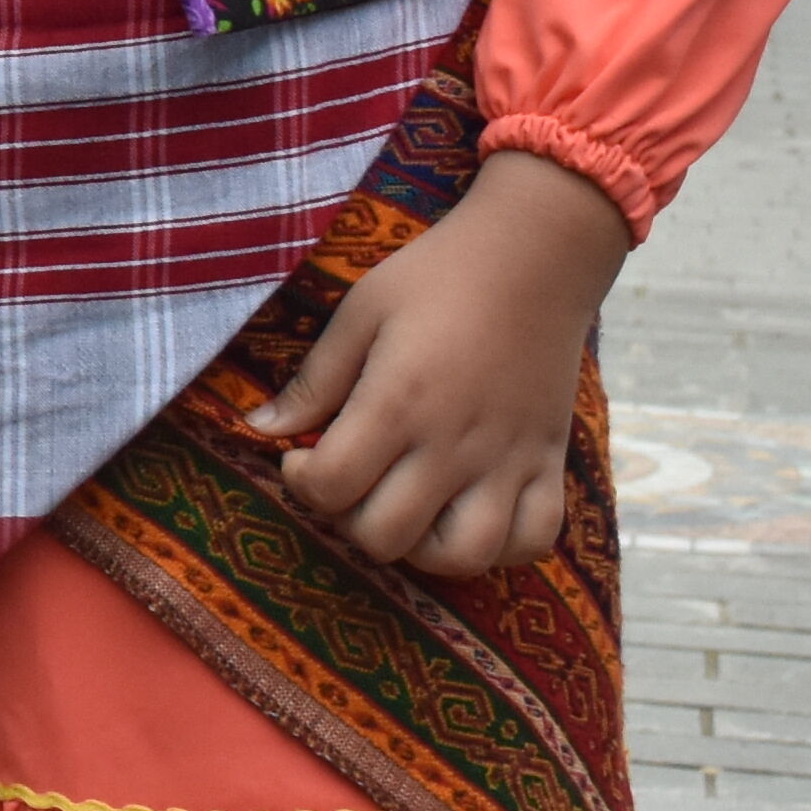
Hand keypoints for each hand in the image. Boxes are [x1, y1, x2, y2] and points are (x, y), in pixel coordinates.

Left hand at [243, 148, 628, 576]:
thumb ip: (314, 380)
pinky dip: (500, 547)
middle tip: (349, 480)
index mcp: (398, 402)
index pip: (331, 486)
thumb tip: (259, 429)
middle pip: (386, 536)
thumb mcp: (360, 312)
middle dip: (348, 518)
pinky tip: (469, 513)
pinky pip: (533, 541)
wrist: (536, 254)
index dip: (300, 480)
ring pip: (463, 556)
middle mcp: (453, 445)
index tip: (300, 455)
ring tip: (405, 507)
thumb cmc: (437, 276)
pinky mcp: (550, 465)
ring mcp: (508, 462)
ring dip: (422, 548)